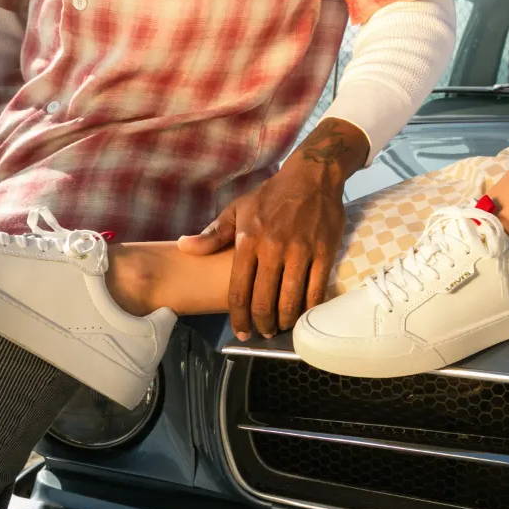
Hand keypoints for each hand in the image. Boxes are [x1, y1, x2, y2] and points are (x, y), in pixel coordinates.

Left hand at [178, 118, 368, 338]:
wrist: (312, 176)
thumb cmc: (271, 195)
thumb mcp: (238, 209)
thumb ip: (212, 234)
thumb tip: (183, 247)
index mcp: (248, 241)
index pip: (238, 290)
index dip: (239, 317)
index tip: (241, 331)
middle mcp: (273, 249)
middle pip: (264, 301)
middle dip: (261, 325)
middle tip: (262, 332)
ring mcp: (300, 252)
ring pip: (290, 300)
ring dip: (284, 322)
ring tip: (281, 328)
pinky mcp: (324, 253)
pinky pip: (316, 290)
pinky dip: (309, 309)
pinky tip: (303, 315)